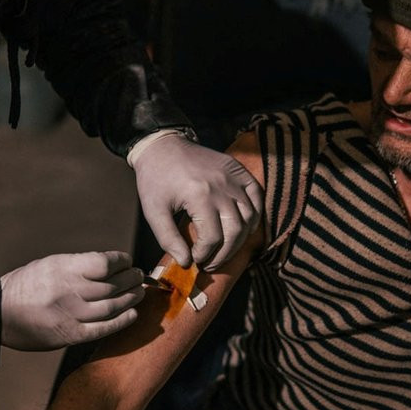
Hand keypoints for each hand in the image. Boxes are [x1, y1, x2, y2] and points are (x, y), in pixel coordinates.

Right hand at [0, 251, 144, 349]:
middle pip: (113, 285)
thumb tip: (110, 267)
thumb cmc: (25, 285)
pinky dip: (121, 321)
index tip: (127, 261)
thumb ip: (78, 266)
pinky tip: (132, 314)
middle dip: (132, 279)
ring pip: (112, 306)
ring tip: (139, 292)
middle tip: (139, 276)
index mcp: (62, 268)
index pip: (104, 263)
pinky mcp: (69, 334)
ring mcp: (70, 314)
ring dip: (131, 298)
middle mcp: (69, 290)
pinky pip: (103, 329)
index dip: (121, 261)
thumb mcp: (49, 264)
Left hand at [132, 132, 262, 270]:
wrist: (163, 146)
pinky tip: (243, 229)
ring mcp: (233, 177)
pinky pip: (257, 196)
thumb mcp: (153, 211)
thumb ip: (168, 239)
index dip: (205, 254)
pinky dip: (255, 215)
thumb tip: (185, 262)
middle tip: (211, 263)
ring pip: (249, 217)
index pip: (212, 237)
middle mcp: (221, 186)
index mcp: (199, 195)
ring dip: (240, 240)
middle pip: (235, 231)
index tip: (195, 259)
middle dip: (224, 254)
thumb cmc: (155, 179)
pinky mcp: (239, 170)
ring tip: (224, 251)